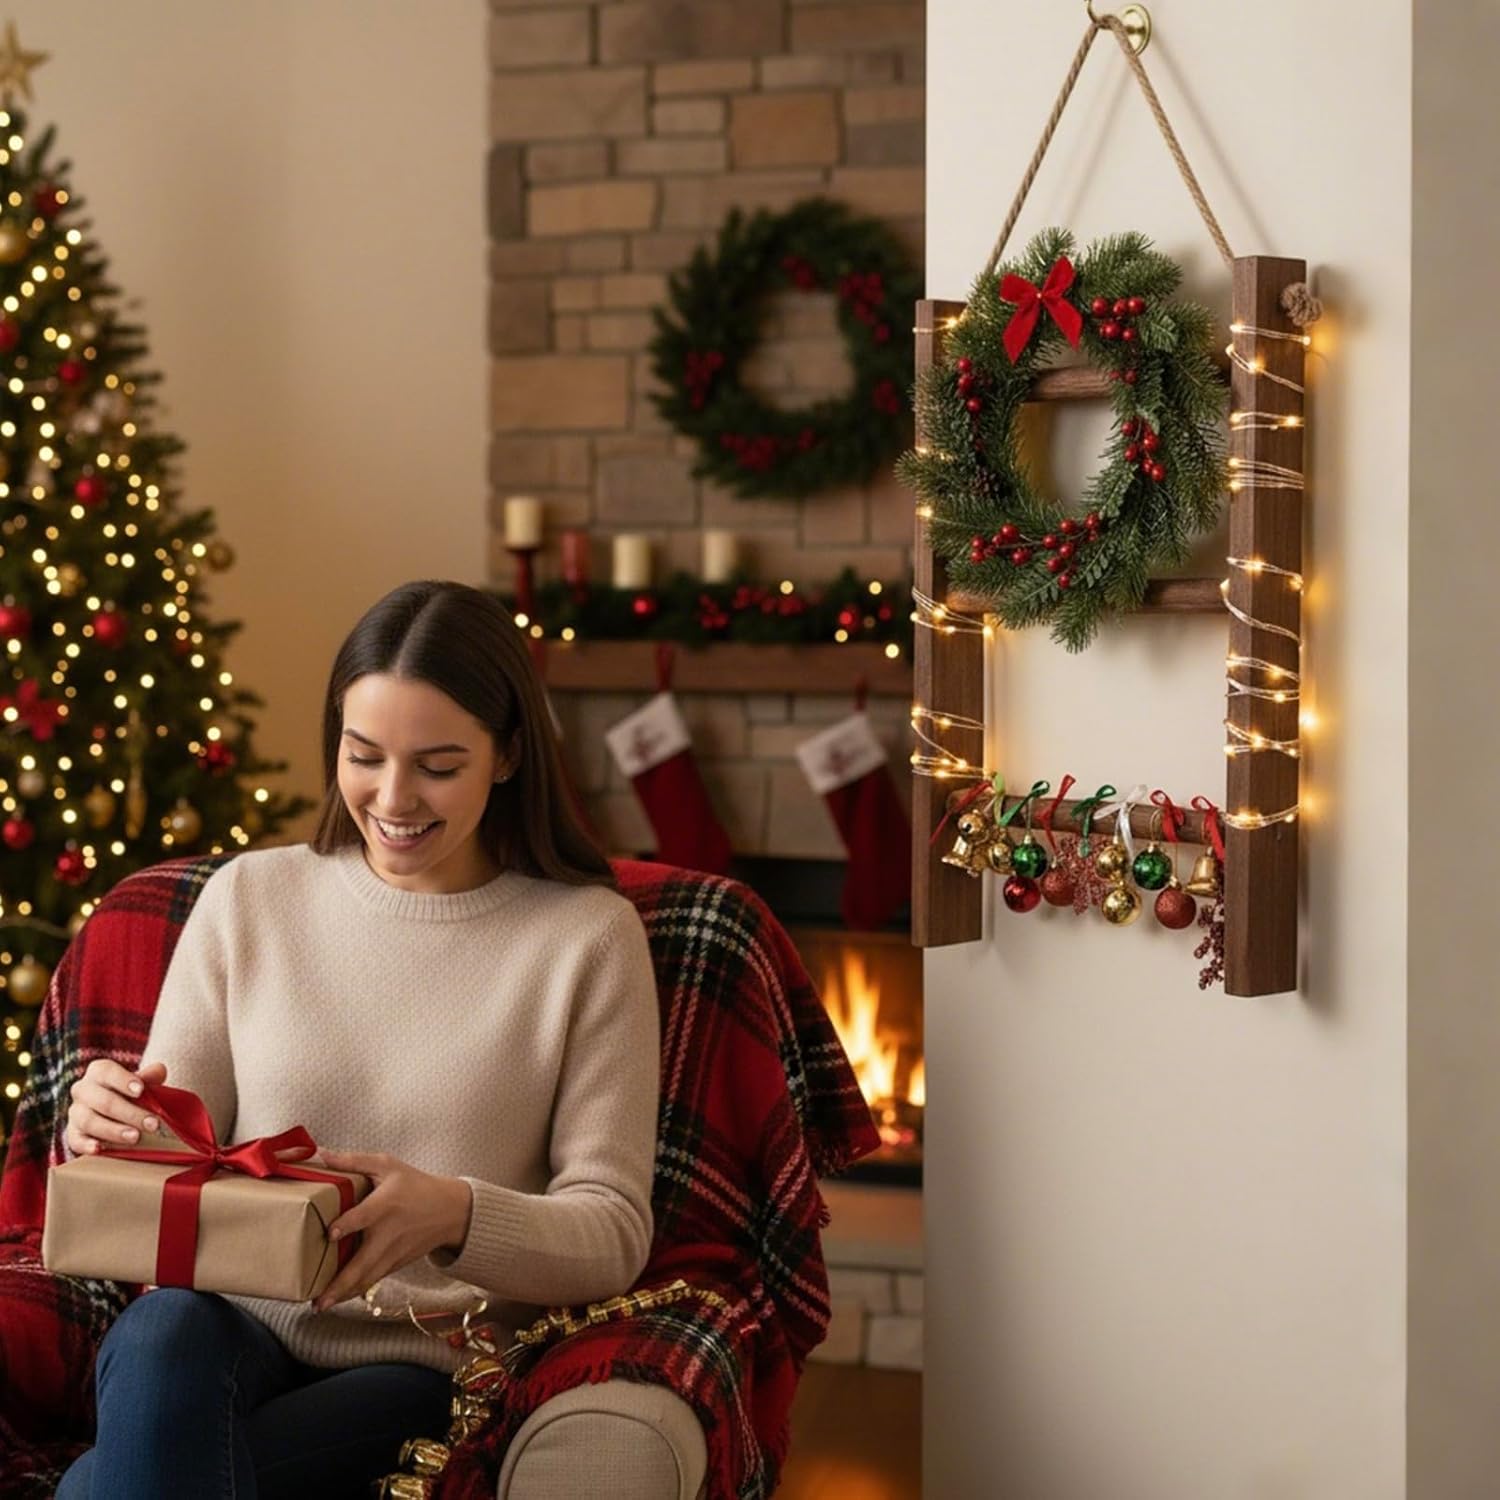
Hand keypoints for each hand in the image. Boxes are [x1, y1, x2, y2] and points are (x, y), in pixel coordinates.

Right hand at [65, 1059, 168, 1156]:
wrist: (112, 1112)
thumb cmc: (128, 1093)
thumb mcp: (139, 1082)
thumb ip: (150, 1077)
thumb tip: (159, 1071)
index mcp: (98, 1072)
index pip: (107, 1072)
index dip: (124, 1080)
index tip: (141, 1091)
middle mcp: (82, 1090)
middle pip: (103, 1101)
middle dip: (130, 1113)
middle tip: (152, 1124)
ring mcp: (75, 1113)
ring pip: (90, 1121)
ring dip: (114, 1130)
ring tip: (135, 1137)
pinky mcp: (73, 1134)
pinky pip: (75, 1140)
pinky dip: (87, 1145)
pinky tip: (99, 1149)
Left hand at [312, 1150, 472, 1312]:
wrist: (449, 1211)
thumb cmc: (414, 1184)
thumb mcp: (388, 1165)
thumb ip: (354, 1161)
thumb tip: (321, 1154)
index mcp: (385, 1204)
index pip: (365, 1216)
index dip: (347, 1224)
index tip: (330, 1234)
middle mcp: (388, 1233)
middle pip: (363, 1262)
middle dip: (340, 1282)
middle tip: (317, 1298)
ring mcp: (392, 1252)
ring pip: (366, 1278)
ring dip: (343, 1294)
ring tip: (321, 1306)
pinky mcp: (395, 1263)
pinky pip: (372, 1280)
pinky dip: (354, 1291)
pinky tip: (337, 1299)